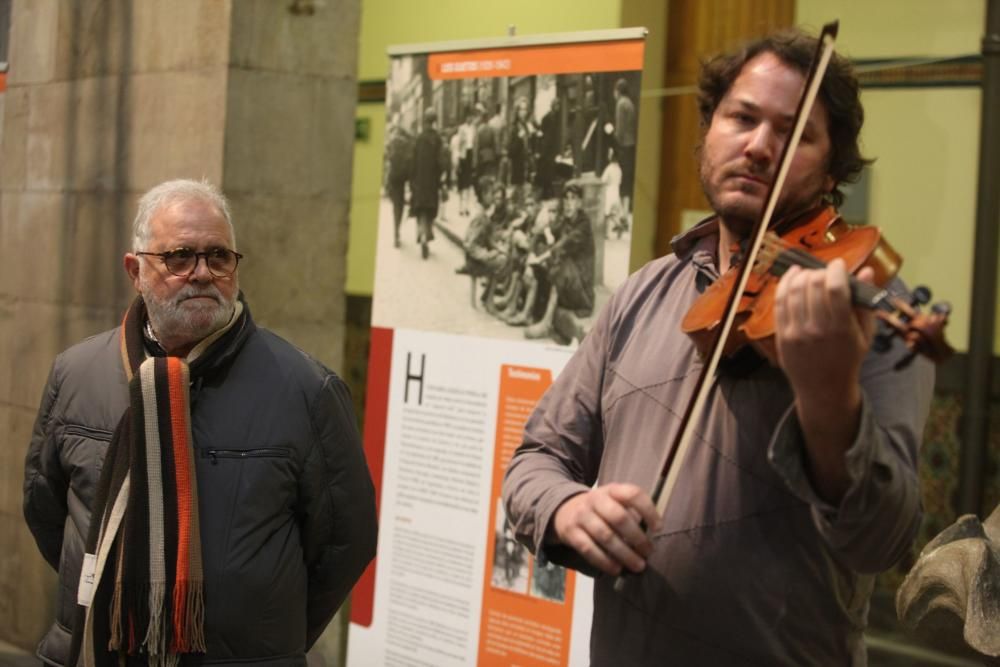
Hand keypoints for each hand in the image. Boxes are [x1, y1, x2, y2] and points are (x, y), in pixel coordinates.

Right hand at [552, 483, 659, 575]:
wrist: (564, 509)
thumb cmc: (600, 508)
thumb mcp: (614, 501)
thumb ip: (632, 512)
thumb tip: (651, 535)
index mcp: (611, 490)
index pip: (632, 494)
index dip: (648, 510)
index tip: (658, 528)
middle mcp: (595, 499)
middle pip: (619, 517)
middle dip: (637, 537)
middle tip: (648, 552)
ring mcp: (581, 515)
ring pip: (605, 536)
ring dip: (624, 553)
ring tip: (638, 565)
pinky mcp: (571, 532)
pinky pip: (589, 549)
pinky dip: (605, 562)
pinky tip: (617, 569)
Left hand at [774, 258, 874, 406]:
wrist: (824, 388)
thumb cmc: (848, 358)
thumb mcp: (865, 334)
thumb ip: (864, 302)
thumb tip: (866, 271)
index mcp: (842, 329)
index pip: (835, 289)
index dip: (836, 269)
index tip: (839, 264)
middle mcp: (817, 330)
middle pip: (813, 286)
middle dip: (820, 272)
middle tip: (825, 273)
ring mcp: (796, 333)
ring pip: (794, 291)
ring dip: (802, 276)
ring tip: (810, 273)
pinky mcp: (782, 335)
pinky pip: (779, 302)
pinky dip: (784, 284)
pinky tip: (792, 276)